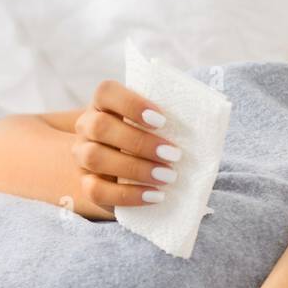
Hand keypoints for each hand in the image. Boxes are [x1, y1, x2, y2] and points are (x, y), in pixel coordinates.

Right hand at [72, 80, 181, 214]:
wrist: (118, 169)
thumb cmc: (146, 140)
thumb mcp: (152, 126)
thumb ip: (166, 121)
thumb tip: (206, 128)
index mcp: (103, 104)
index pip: (106, 91)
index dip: (132, 103)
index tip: (162, 120)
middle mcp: (87, 126)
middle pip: (100, 127)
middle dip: (139, 142)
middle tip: (174, 154)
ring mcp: (81, 155)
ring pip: (95, 157)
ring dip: (135, 168)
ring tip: (168, 176)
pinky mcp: (85, 184)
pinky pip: (96, 191)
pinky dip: (128, 195)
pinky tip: (155, 196)